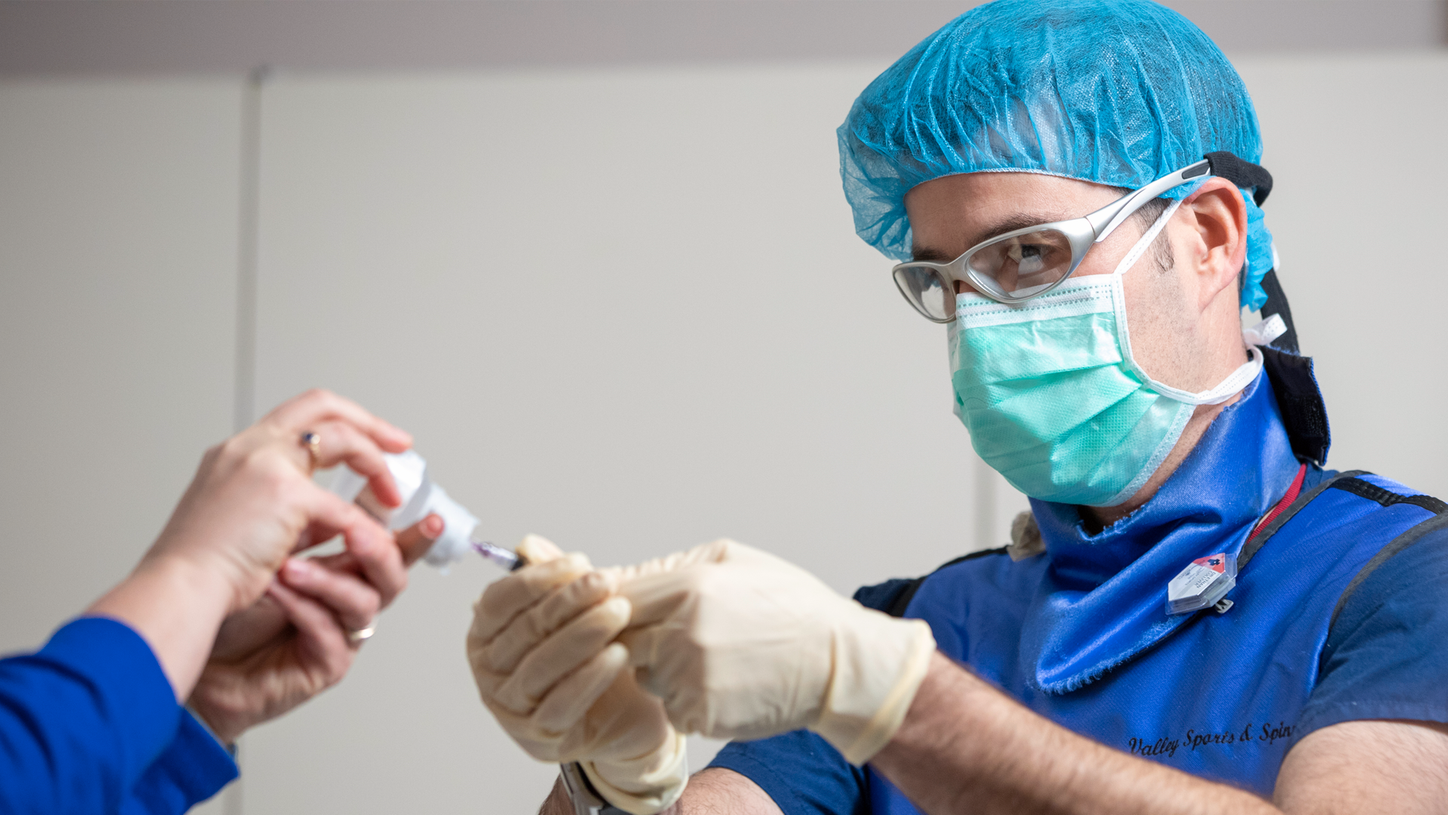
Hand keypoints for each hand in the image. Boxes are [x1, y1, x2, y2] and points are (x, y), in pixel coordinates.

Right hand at [89, 388, 412, 699]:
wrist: (177, 590)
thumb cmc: (200, 572)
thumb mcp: (245, 526)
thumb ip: (288, 515)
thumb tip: (332, 519)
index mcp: (236, 453)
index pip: (295, 415)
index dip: (339, 421)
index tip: (370, 438)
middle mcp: (249, 448)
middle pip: (323, 406)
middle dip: (369, 422)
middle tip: (401, 444)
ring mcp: (266, 464)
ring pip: (344, 441)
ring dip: (376, 468)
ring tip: (393, 496)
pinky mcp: (286, 495)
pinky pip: (343, 508)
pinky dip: (363, 526)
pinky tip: (374, 542)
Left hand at [188, 516, 442, 742]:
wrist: (191, 643)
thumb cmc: (224, 598)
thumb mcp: (271, 538)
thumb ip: (312, 513)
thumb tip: (335, 463)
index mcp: (342, 565)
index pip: (388, 540)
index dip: (416, 531)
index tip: (432, 515)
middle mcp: (345, 596)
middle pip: (393, 573)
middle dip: (383, 550)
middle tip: (358, 532)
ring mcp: (337, 631)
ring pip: (364, 602)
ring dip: (328, 579)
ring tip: (288, 567)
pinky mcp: (322, 663)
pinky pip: (328, 633)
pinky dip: (302, 608)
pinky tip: (274, 590)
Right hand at [467, 536, 686, 814]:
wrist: (626, 712)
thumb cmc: (592, 655)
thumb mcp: (574, 612)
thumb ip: (552, 580)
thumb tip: (528, 544)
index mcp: (487, 635)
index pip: (500, 601)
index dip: (537, 578)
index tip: (579, 562)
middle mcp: (490, 672)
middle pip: (525, 631)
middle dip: (569, 602)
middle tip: (607, 582)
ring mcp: (511, 707)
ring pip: (542, 666)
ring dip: (583, 635)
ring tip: (619, 611)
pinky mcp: (539, 736)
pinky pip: (562, 703)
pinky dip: (590, 677)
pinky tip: (618, 654)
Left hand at [611, 540, 935, 764]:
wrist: (835, 662)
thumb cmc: (787, 604)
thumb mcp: (733, 560)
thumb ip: (672, 565)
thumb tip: (620, 576)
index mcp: (689, 587)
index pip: (616, 597)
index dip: (615, 604)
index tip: (628, 609)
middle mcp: (682, 633)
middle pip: (619, 640)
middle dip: (635, 638)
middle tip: (669, 635)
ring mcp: (689, 677)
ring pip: (644, 677)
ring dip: (662, 670)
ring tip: (711, 658)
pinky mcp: (699, 714)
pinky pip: (671, 707)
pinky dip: (688, 700)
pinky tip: (724, 684)